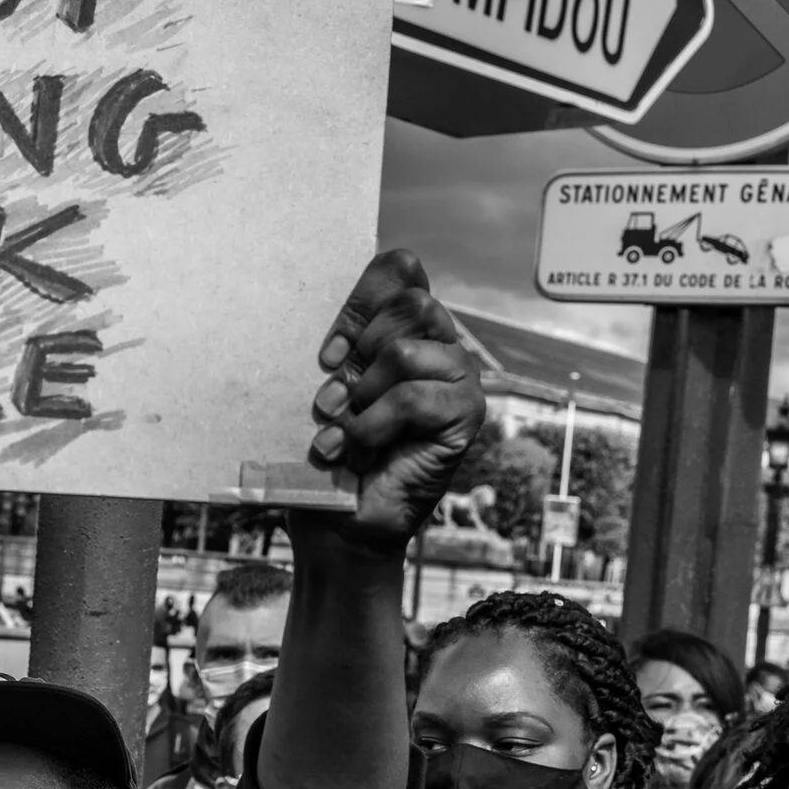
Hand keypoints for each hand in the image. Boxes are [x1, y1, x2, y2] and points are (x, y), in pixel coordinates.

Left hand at [305, 250, 484, 547]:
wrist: (337, 520)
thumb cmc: (326, 452)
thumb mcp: (322, 387)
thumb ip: (338, 347)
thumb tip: (336, 335)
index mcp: (404, 327)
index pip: (400, 268)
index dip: (361, 299)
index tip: (328, 350)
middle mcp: (438, 344)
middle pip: (410, 301)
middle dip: (360, 348)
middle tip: (331, 393)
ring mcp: (458, 378)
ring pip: (405, 349)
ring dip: (362, 392)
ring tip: (342, 424)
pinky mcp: (466, 414)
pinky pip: (414, 397)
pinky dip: (373, 423)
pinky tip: (356, 447)